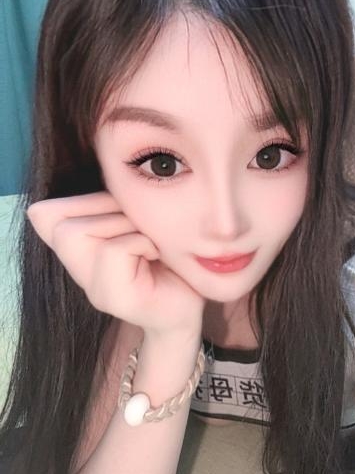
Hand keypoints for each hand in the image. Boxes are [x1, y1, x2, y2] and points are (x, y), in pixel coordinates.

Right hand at [26, 191, 205, 337]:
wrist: (192, 303)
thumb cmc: (169, 258)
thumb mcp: (135, 221)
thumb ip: (110, 204)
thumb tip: (106, 170)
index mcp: (80, 252)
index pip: (43, 215)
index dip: (82, 201)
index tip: (119, 211)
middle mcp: (81, 274)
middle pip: (62, 225)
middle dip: (107, 211)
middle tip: (140, 227)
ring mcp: (94, 290)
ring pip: (83, 234)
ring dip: (126, 226)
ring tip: (150, 242)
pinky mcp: (114, 300)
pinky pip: (114, 250)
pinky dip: (142, 242)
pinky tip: (157, 256)